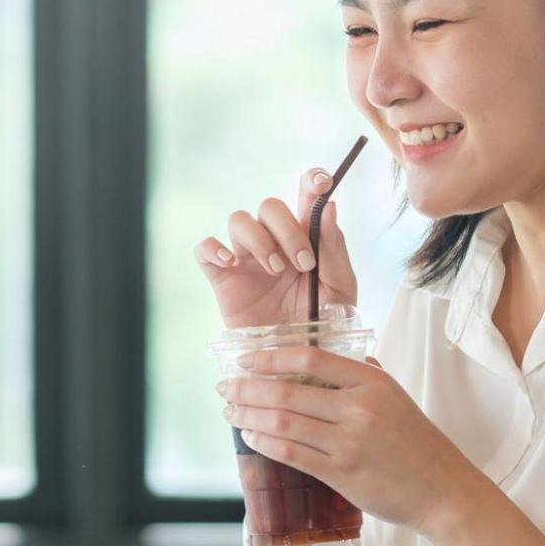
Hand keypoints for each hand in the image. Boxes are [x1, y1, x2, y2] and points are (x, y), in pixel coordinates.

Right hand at [194, 167, 358, 330]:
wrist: (296, 365)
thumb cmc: (322, 326)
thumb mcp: (340, 290)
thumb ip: (335, 250)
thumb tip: (329, 207)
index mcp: (305, 238)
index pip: (304, 195)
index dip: (310, 180)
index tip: (321, 184)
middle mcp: (273, 242)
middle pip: (269, 206)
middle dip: (287, 229)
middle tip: (303, 263)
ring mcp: (245, 259)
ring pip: (239, 220)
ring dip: (259, 240)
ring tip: (275, 270)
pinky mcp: (222, 279)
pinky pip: (204, 248)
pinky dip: (213, 248)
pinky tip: (230, 264)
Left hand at [216, 345, 485, 534]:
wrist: (443, 490)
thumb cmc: (416, 443)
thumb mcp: (395, 396)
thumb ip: (363, 374)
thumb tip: (326, 358)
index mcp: (371, 381)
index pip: (310, 357)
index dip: (270, 356)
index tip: (244, 358)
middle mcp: (359, 407)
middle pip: (288, 390)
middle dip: (248, 387)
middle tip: (225, 387)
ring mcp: (350, 441)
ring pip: (284, 421)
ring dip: (250, 415)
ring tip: (232, 411)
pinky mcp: (342, 473)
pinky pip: (292, 453)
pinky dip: (265, 442)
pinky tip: (251, 436)